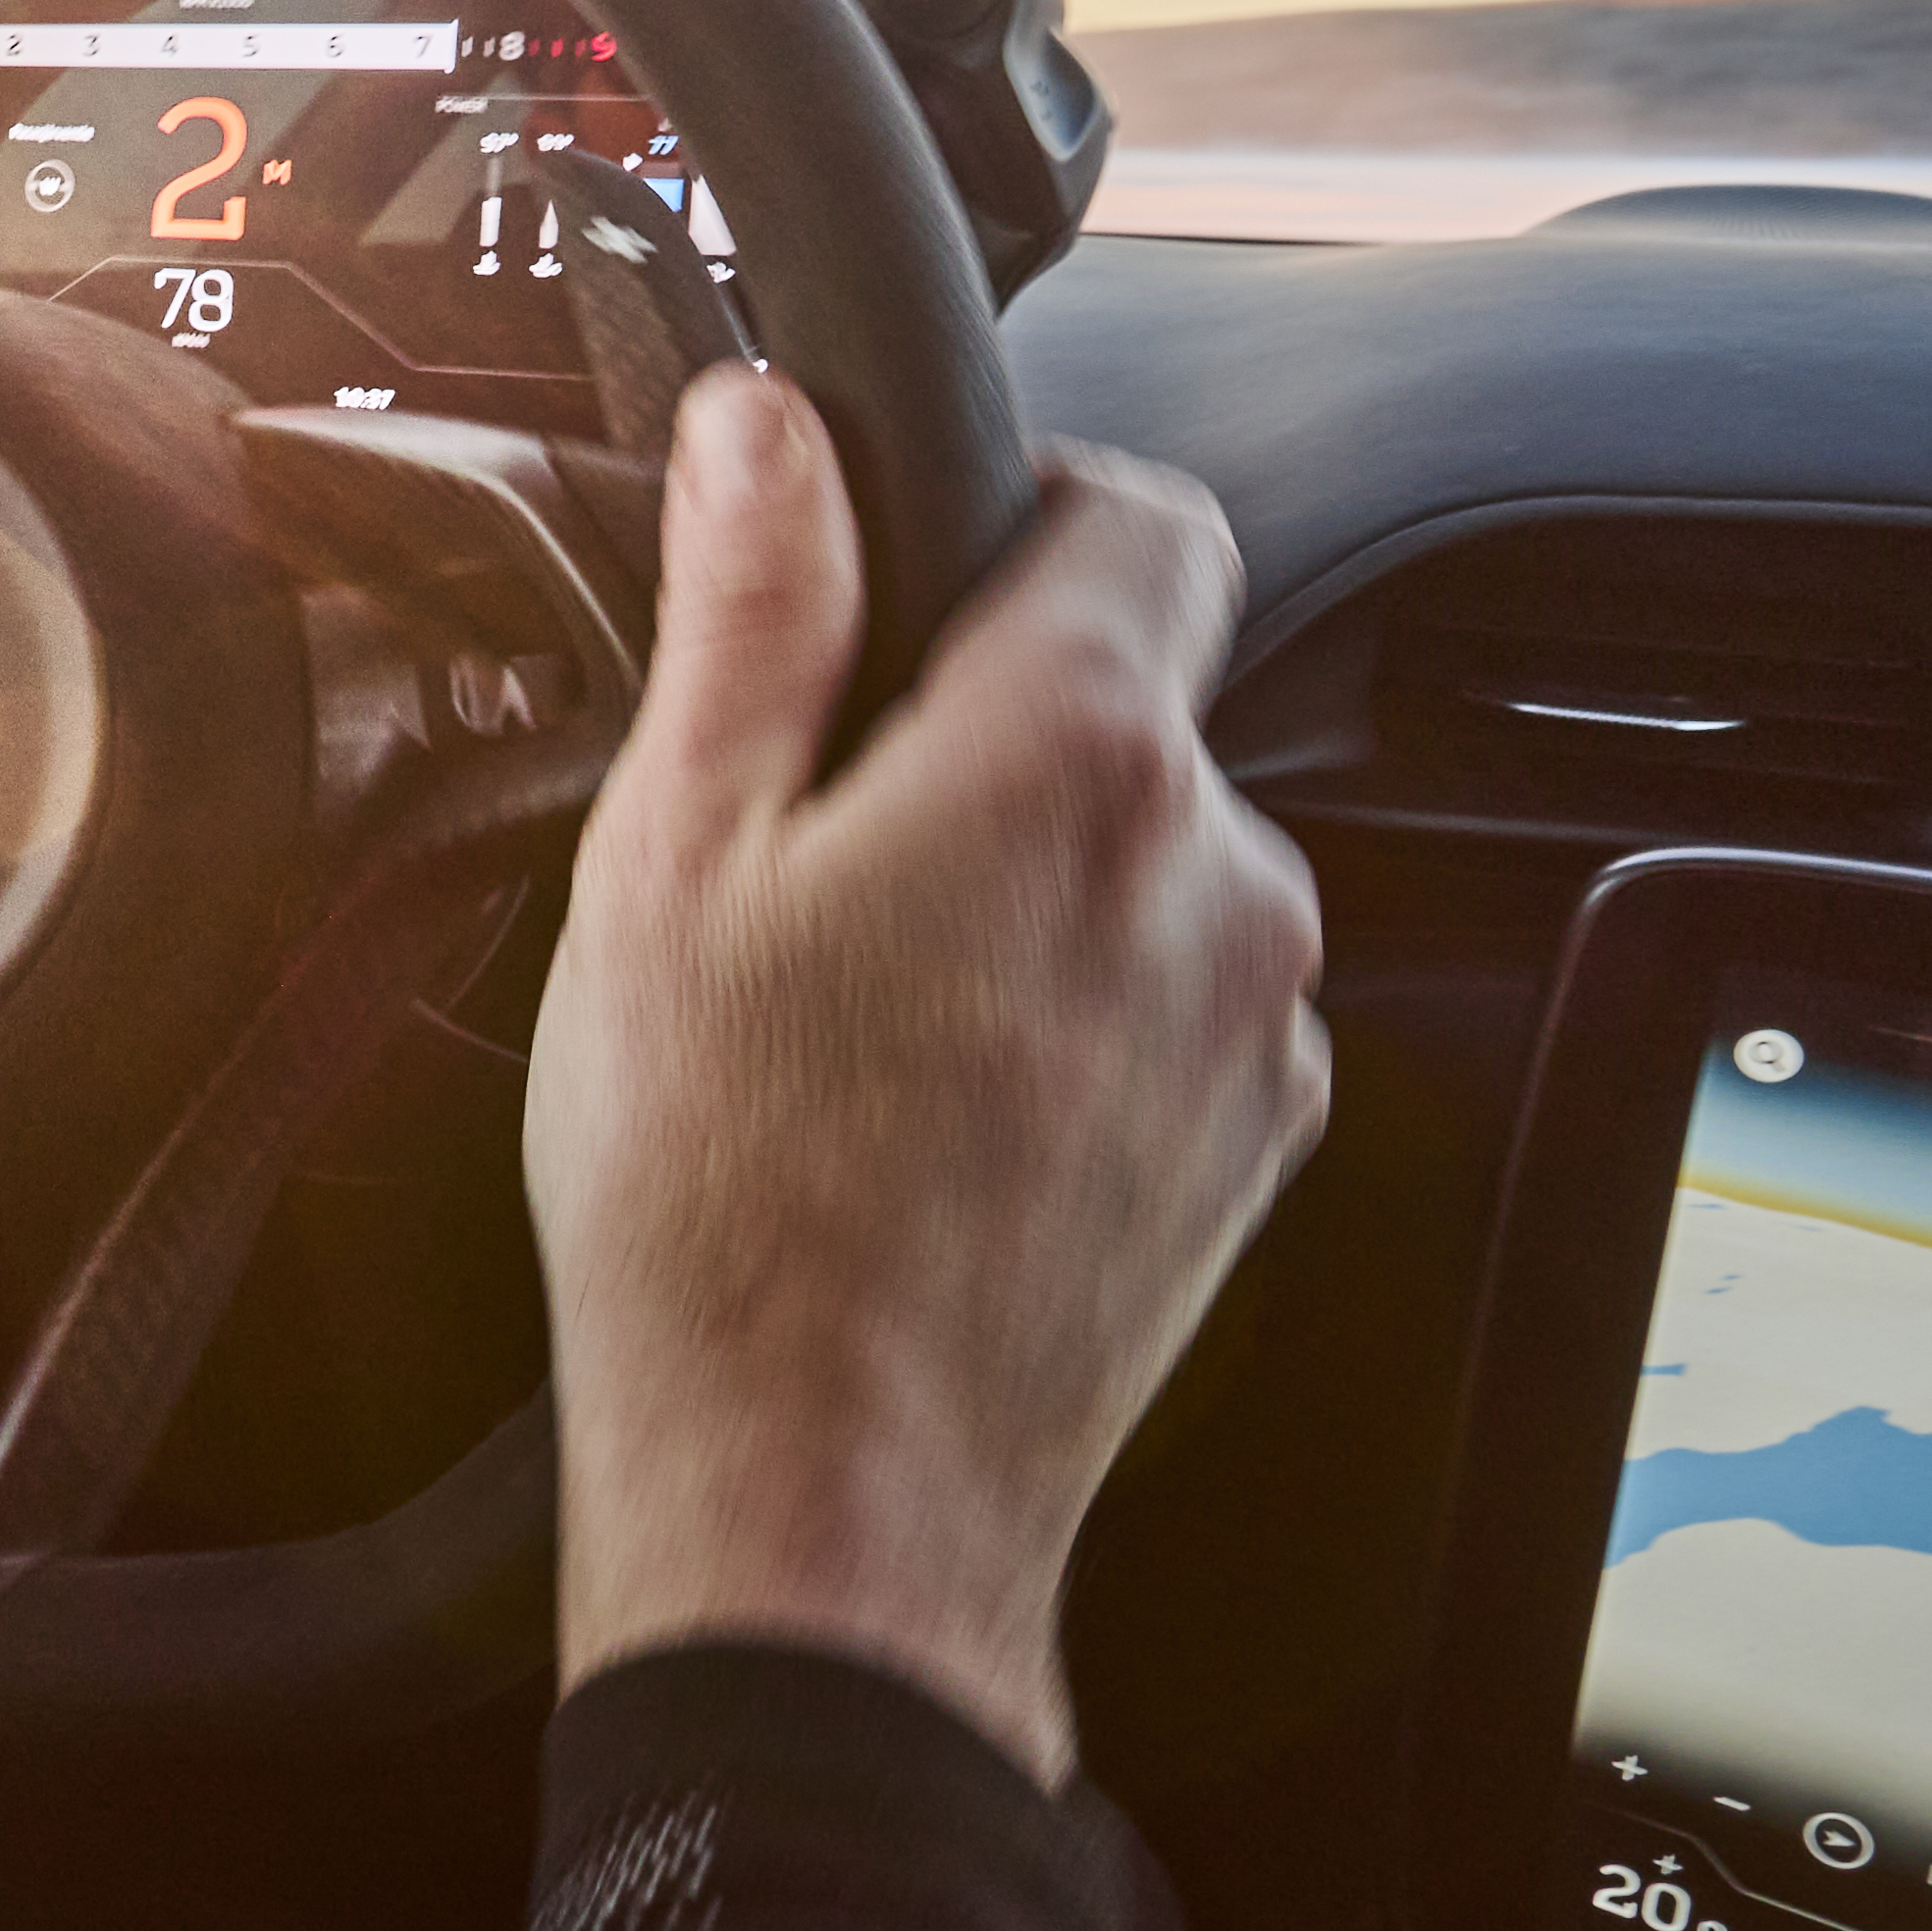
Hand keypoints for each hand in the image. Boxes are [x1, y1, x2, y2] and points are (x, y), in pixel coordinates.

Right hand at [521, 371, 1327, 1782]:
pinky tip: (932, 1110)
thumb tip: (772, 431)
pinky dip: (1076, 1022)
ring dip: (1034, 892)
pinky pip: (1175, 1003)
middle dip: (992, 741)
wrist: (820, 1499)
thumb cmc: (723, 1208)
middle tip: (820, 862)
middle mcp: (1215, 874)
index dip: (1024, 516)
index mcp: (1072, 761)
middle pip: (1131, 705)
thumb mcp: (674, 861)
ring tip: (863, 1015)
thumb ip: (753, 611)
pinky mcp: (1257, 1142)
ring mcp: (1255, 1023)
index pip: (1141, 515)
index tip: (922, 590)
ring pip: (1149, 864)